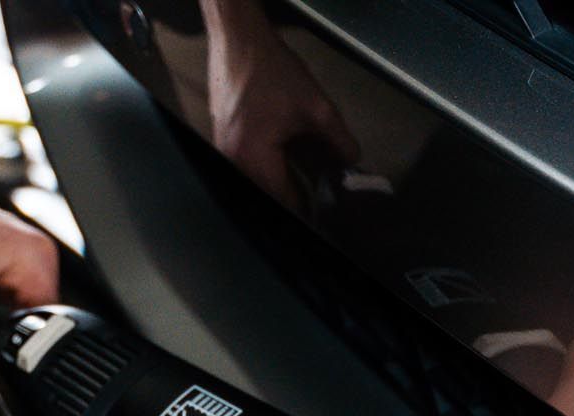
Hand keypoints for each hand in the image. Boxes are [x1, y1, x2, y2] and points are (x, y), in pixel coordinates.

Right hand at [203, 1, 358, 211]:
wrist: (239, 43)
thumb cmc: (274, 73)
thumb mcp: (317, 107)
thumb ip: (339, 141)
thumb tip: (352, 163)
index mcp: (254, 160)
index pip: (283, 203)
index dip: (307, 211)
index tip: (325, 214)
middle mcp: (233, 164)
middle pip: (267, 197)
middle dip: (293, 198)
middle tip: (318, 197)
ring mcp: (223, 154)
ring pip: (256, 183)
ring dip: (279, 183)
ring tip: (304, 179)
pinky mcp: (221, 143)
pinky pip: (246, 168)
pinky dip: (266, 169)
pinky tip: (285, 160)